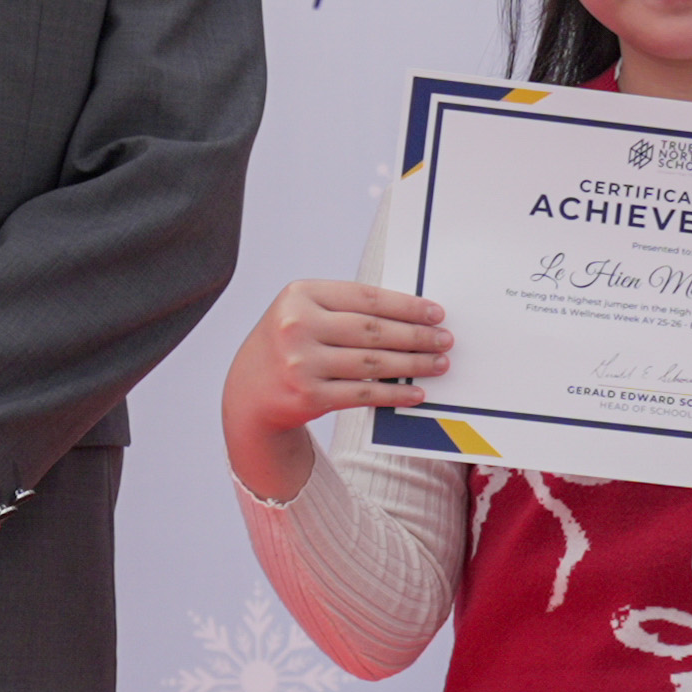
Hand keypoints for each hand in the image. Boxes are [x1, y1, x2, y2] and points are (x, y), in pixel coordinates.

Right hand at [220, 278, 452, 453]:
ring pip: (373, 362)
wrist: (247, 394)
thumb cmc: (287, 347)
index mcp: (299, 295)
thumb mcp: (303, 314)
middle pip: (373, 329)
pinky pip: (363, 393)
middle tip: (444, 338)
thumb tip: (409, 314)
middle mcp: (297, 326)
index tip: (434, 312)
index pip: (365, 297)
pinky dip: (394, 393)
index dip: (406, 305)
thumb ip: (344, 309)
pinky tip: (415, 392)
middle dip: (416, 335)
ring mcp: (301, 362)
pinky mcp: (308, 396)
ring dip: (413, 364)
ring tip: (438, 363)